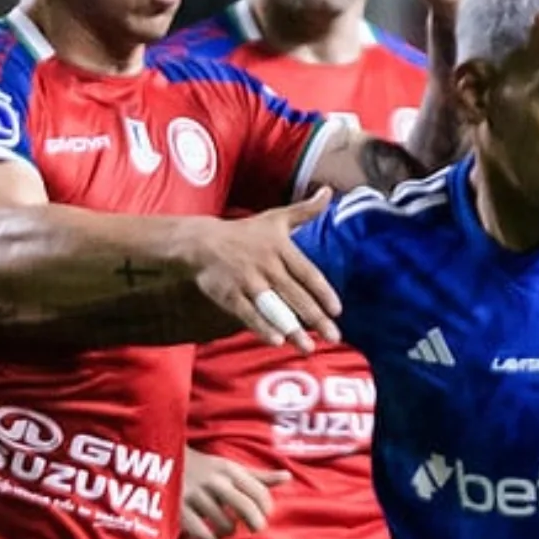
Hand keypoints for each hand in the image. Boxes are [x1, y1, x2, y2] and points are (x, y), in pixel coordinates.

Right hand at [179, 449, 290, 538]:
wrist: (165, 463)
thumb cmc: (207, 470)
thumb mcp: (232, 469)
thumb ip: (259, 477)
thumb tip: (288, 477)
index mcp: (230, 470)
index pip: (259, 492)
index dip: (266, 508)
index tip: (264, 514)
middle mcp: (215, 481)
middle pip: (245, 508)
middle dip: (256, 523)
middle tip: (255, 528)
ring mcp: (196, 496)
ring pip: (225, 525)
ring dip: (230, 532)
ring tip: (228, 529)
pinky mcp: (180, 511)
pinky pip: (204, 535)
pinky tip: (212, 536)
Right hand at [184, 188, 341, 352]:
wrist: (201, 241)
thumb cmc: (245, 232)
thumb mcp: (276, 217)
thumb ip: (305, 210)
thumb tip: (329, 191)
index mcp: (281, 248)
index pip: (308, 273)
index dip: (323, 292)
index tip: (337, 311)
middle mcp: (267, 265)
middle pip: (295, 295)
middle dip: (315, 318)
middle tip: (334, 337)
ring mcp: (247, 281)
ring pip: (274, 307)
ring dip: (292, 328)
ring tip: (308, 348)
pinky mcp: (229, 294)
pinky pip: (248, 313)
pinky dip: (261, 327)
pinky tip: (277, 341)